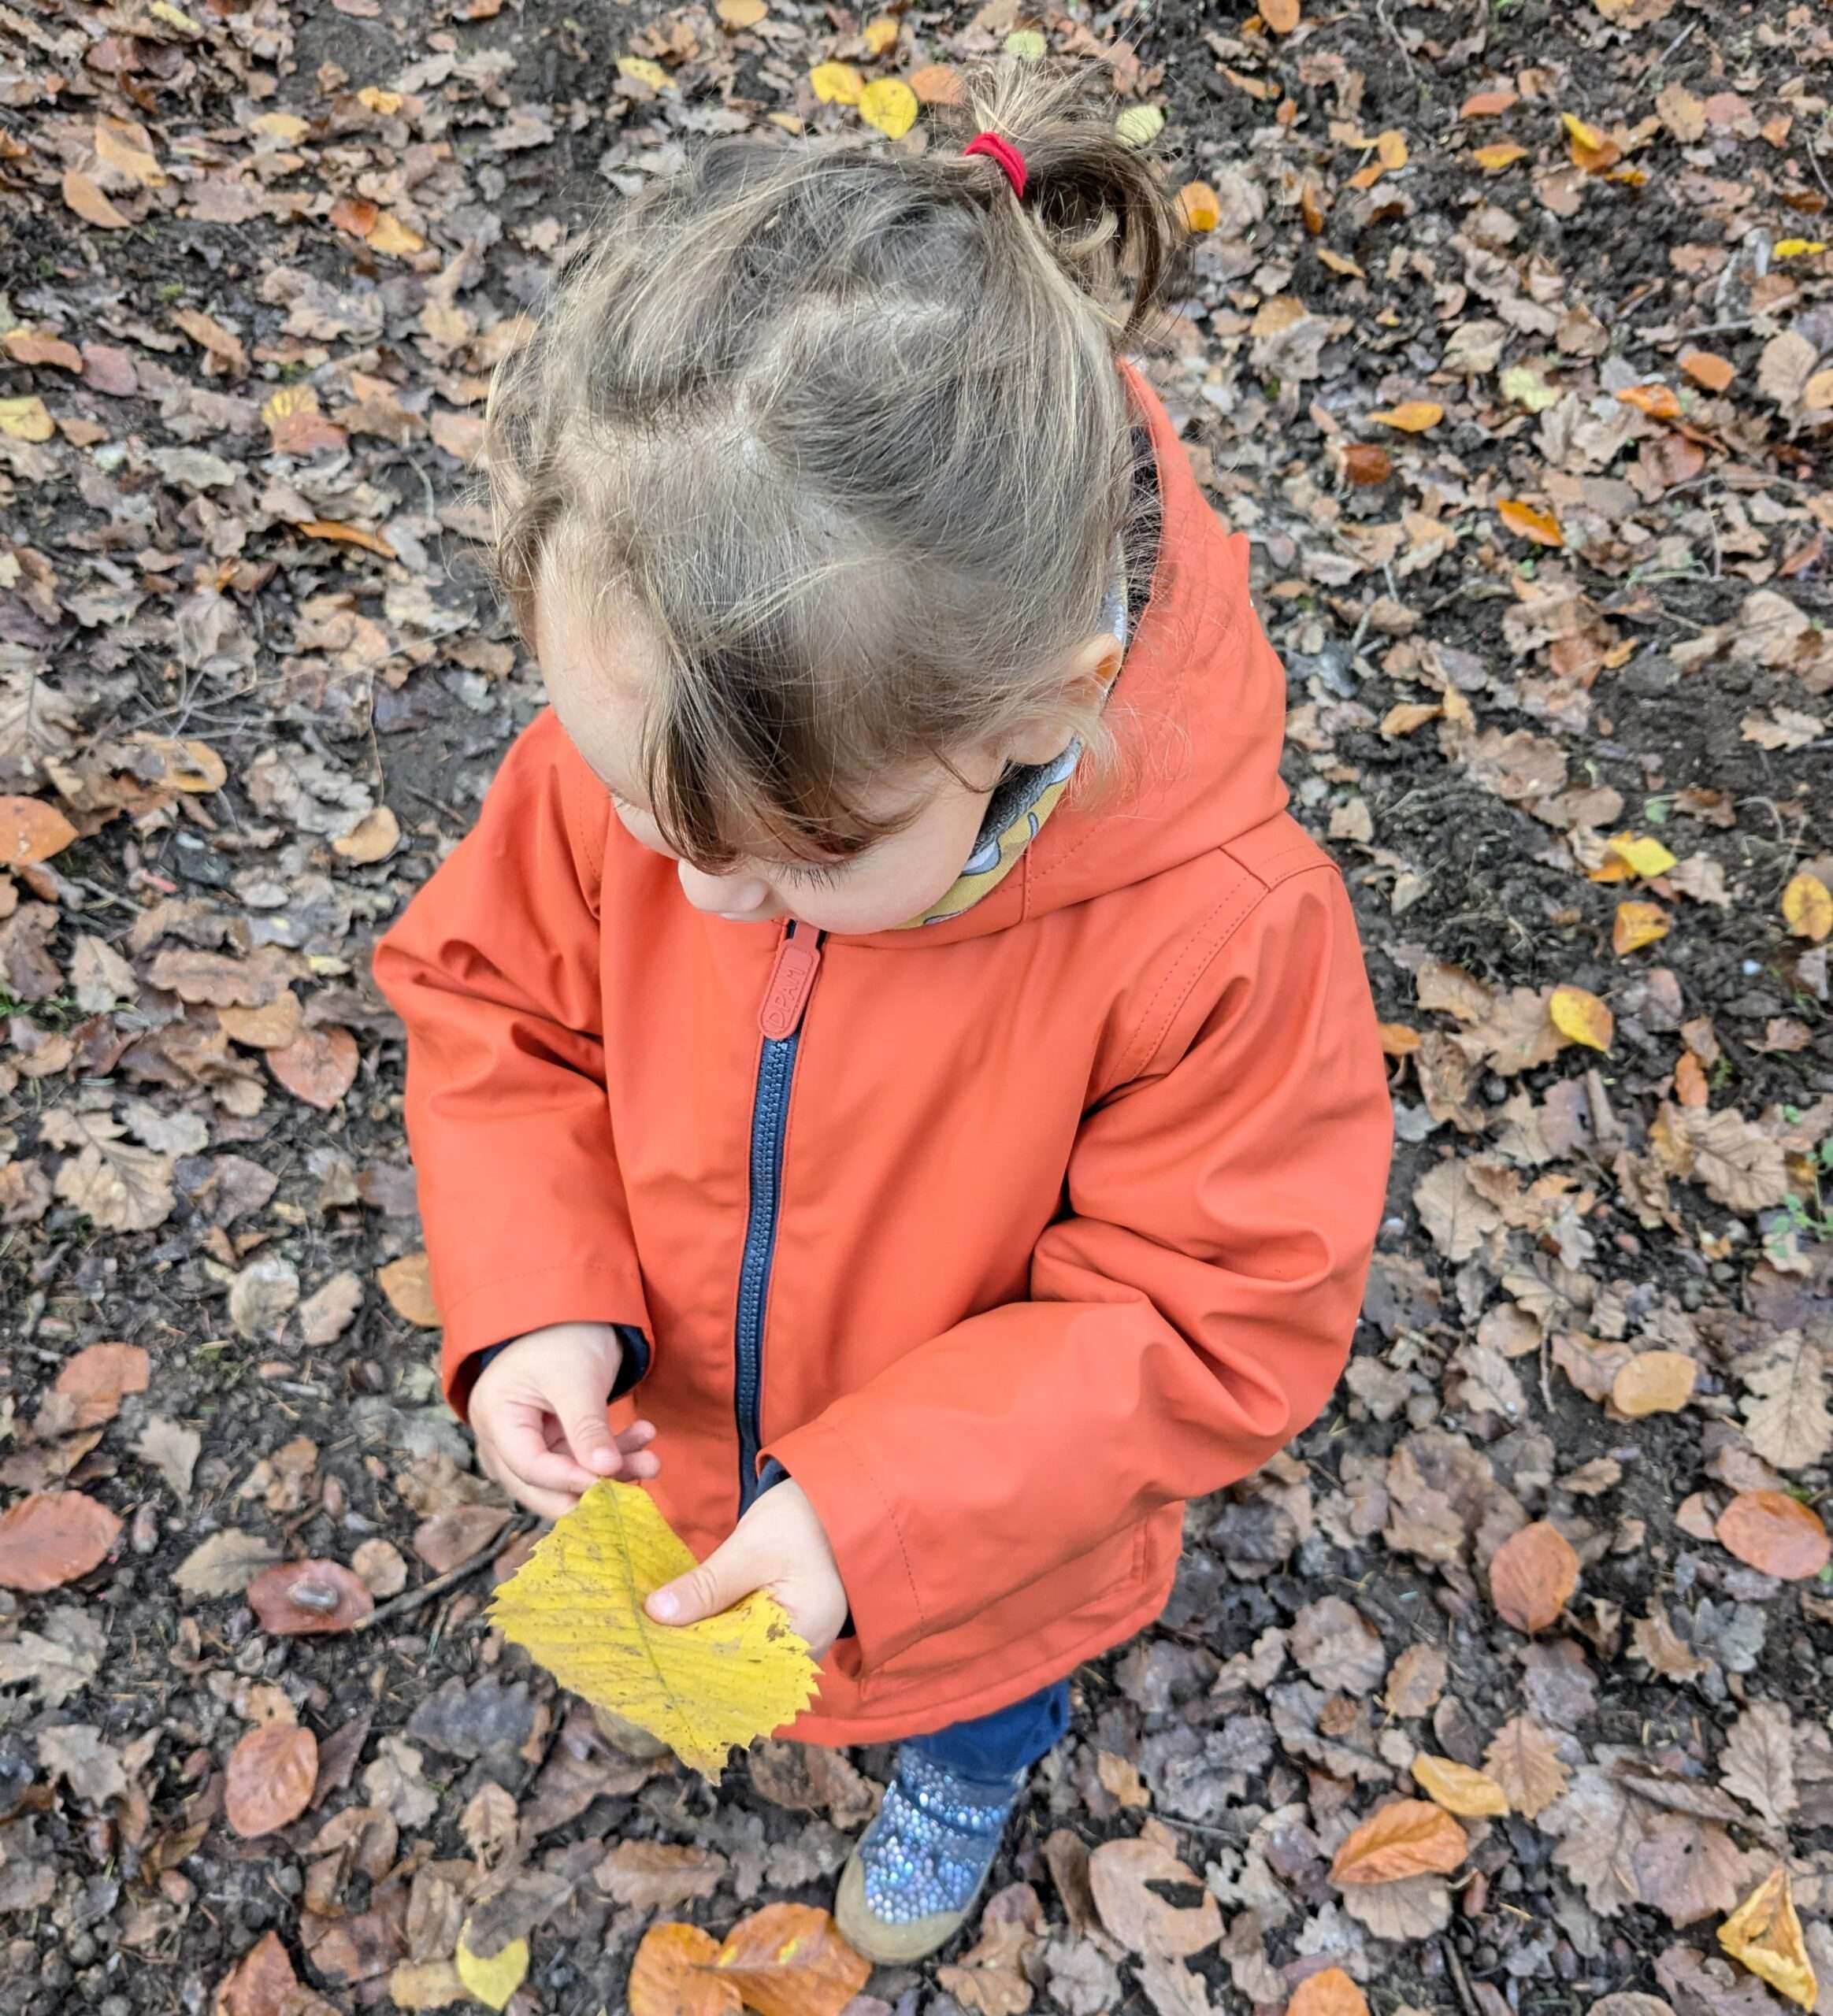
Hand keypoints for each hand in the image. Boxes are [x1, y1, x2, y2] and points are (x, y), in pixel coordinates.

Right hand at [470, 1322, 658, 1519]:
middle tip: (634, 1481)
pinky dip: (612, 1451)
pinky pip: (580, 1458)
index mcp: (495, 1417)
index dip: (567, 1480)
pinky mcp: (553, 1438)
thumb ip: (587, 1427)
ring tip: (653, 1459)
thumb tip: (605, 1473)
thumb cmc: (564, 1335)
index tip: (606, 1485)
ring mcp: (528, 1439)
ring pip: (567, 1473)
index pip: (528, 1465)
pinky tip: (644, 1435)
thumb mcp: (577, 1379)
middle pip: (542, 1482)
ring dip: (610, 1469)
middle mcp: (502, 1436)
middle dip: (592, 1484)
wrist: (572, 1308)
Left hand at [646, 1479, 848, 1660]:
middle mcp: (802, 1653)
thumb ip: (708, 1586)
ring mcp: (793, 1643)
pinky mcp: (782, 1629)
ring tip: (653, 1640)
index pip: (740, 1670)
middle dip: (691, 1658)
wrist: (833, 1496)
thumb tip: (655, 1614)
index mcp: (804, 1638)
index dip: (693, 1665)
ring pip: (737, 1656)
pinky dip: (714, 1633)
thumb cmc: (802, 1518)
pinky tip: (682, 1627)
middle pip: (738, 1669)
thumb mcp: (750, 1548)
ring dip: (699, 1646)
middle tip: (642, 1647)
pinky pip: (744, 1641)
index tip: (648, 1653)